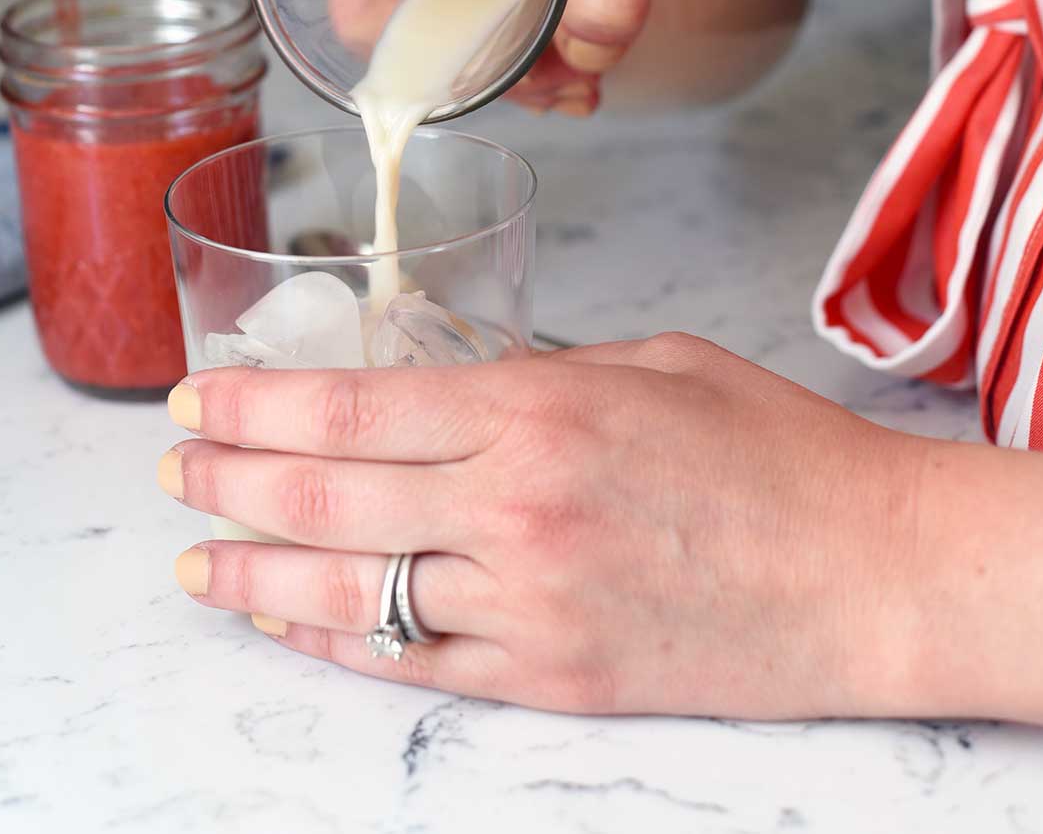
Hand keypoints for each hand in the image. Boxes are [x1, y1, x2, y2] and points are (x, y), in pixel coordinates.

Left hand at [157, 333, 923, 717]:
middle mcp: (514, 510)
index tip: (200, 396)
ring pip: (351, 588)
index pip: (352, 408)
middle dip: (230, 477)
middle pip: (328, 494)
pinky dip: (335, 640)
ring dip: (255, 570)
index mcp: (536, 412)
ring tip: (195, 557)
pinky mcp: (550, 679)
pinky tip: (285, 619)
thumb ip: (536, 373)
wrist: (868, 572)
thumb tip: (454, 383)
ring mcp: (527, 607)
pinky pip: (413, 664)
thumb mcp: (649, 363)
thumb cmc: (772, 453)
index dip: (258, 403)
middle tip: (175, 463)